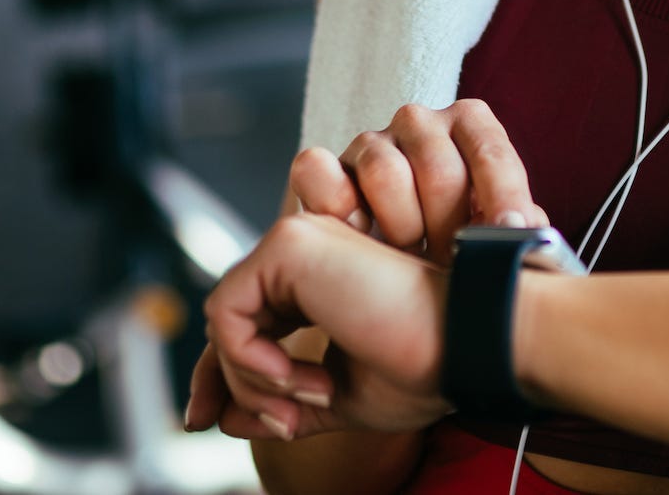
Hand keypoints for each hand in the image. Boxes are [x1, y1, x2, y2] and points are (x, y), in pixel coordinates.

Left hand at [186, 210, 450, 440]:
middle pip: (227, 322)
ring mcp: (296, 243)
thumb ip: (281, 403)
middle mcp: (305, 255)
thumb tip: (221, 418)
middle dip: (234, 386)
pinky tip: (300, 377)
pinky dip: (249, 360)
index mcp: (320, 283)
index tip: (204, 421)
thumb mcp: (340, 397)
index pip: (247, 323)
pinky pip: (226, 313)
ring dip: (256, 380)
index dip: (219, 374)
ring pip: (224, 320)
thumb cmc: (425, 365)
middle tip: (287, 425)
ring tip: (316, 395)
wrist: (465, 342)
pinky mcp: (288, 244)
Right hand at [318, 98, 551, 263]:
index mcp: (468, 125)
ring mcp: (369, 142)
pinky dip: (337, 205)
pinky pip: (316, 168)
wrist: (400, 266)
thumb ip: (515, 224)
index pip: (490, 151)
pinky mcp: (324, 166)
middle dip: (448, 225)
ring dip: (400, 227)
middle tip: (450, 259)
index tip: (509, 235)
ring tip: (409, 253)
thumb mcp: (495, 231)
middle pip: (437, 167)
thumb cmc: (457, 246)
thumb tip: (525, 233)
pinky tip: (358, 235)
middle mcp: (419, 123)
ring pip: (382, 171)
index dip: (504, 197)